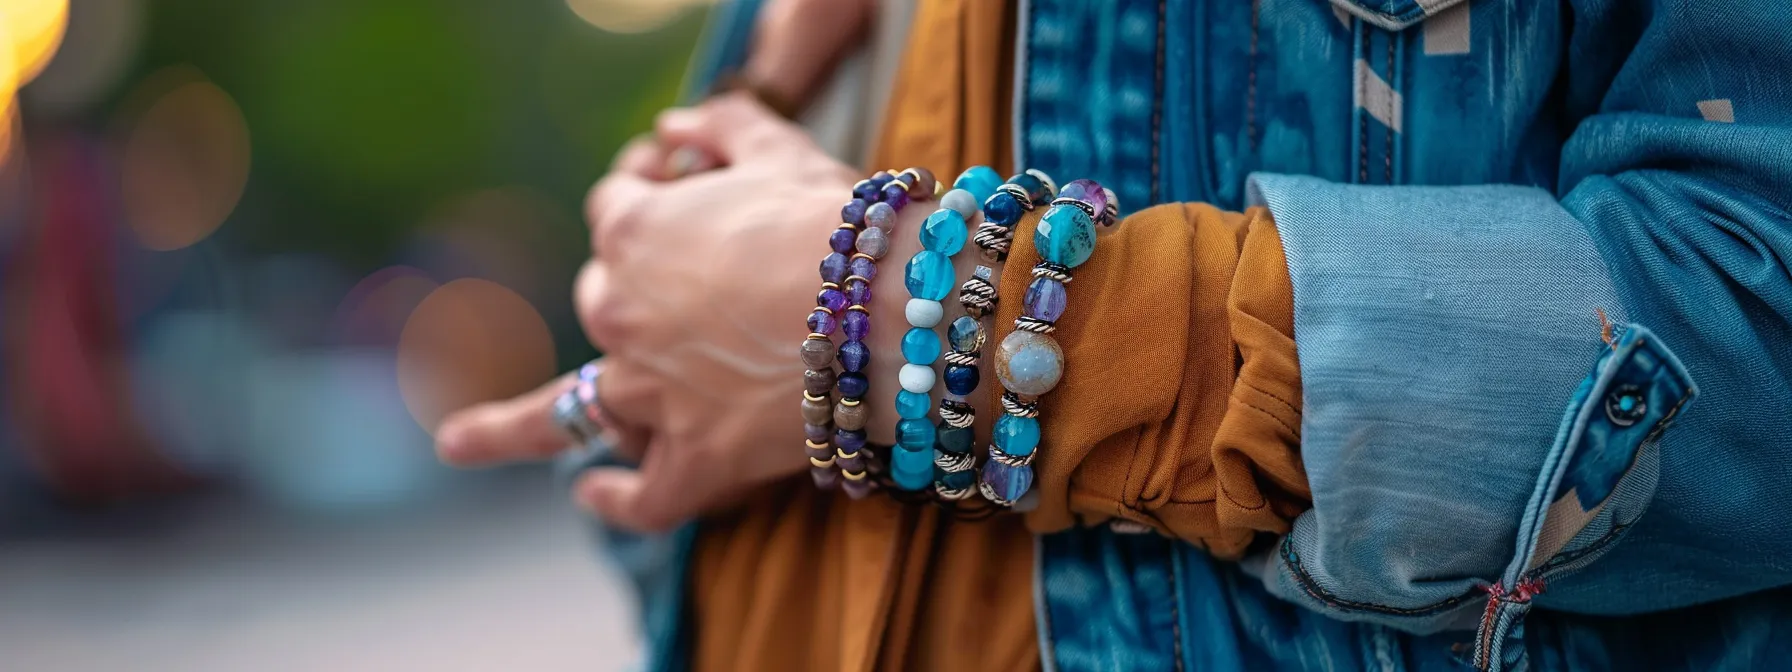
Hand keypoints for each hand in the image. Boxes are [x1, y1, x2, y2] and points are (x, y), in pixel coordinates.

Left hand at [436, 93, 923, 530]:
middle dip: (627, 296)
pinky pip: (643, 495)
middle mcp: (623, 313)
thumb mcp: (778, 149)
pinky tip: (591, 493)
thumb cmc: (839, 224)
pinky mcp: (699, 458)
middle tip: (680, 295)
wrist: (892, 309)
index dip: (643, 199)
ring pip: (572, 412)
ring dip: (505, 428)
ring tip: (460, 441)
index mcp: (635, 231)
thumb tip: (672, 132)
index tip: (670, 193)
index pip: (614, 210)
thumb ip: (720, 128)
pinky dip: (614, 499)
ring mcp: (652, 393)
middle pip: (601, 302)